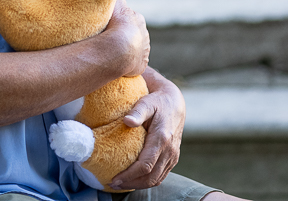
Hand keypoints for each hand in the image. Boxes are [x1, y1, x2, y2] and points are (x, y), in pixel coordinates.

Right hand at [104, 0, 149, 77]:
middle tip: (111, 38)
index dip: (119, 21)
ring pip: (135, 48)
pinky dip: (128, 62)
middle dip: (124, 35)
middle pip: (133, 33)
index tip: (111, 25)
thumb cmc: (114, 25)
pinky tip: (118, 62)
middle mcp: (144, 34)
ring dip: (126, 49)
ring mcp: (144, 50)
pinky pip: (135, 62)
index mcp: (138, 19)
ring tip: (112, 51)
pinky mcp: (141, 64)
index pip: (129, 18)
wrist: (119, 48)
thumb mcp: (115, 3)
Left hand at [108, 68, 185, 189]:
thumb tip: (127, 121)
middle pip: (151, 177)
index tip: (114, 178)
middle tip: (113, 184)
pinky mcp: (173, 158)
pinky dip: (147, 181)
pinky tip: (133, 179)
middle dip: (131, 183)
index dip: (129, 175)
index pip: (145, 165)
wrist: (174, 103)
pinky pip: (160, 175)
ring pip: (157, 179)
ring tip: (120, 184)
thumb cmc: (157, 102)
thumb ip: (137, 112)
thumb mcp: (146, 102)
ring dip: (138, 185)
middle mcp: (170, 151)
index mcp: (162, 138)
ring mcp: (173, 156)